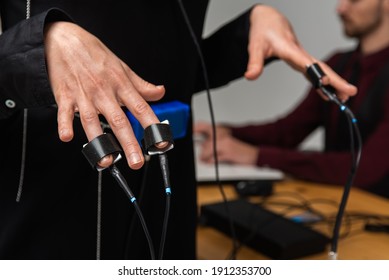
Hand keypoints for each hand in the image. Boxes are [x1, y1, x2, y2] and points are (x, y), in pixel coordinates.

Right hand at [44, 21, 164, 168]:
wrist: (63, 39)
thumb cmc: (94, 54)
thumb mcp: (122, 67)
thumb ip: (141, 85)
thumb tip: (160, 92)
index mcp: (121, 85)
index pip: (141, 108)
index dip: (152, 126)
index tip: (162, 142)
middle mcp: (104, 91)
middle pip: (119, 120)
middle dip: (129, 143)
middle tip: (137, 162)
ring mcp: (84, 95)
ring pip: (92, 120)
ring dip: (99, 141)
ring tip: (106, 161)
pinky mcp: (64, 96)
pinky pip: (64, 112)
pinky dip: (64, 124)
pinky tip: (67, 137)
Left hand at [194, 122, 258, 164]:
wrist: (254, 154)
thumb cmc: (240, 150)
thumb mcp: (227, 144)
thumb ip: (215, 143)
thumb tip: (203, 146)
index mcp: (222, 132)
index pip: (203, 128)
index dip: (194, 130)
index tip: (189, 133)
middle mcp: (223, 136)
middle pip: (206, 142)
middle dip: (202, 151)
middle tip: (201, 156)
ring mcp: (226, 144)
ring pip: (208, 150)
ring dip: (204, 157)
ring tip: (204, 160)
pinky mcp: (229, 153)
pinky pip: (215, 157)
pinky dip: (210, 161)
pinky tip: (210, 162)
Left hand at [245, 5, 356, 101]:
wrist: (269, 20)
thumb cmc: (263, 32)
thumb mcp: (255, 46)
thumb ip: (254, 62)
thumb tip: (250, 77)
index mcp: (290, 49)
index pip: (305, 62)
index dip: (315, 72)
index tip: (326, 82)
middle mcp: (300, 54)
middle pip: (321, 68)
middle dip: (336, 80)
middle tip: (349, 92)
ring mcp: (303, 58)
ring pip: (322, 71)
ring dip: (335, 83)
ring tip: (345, 98)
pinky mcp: (301, 61)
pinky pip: (315, 73)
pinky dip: (323, 84)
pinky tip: (329, 94)